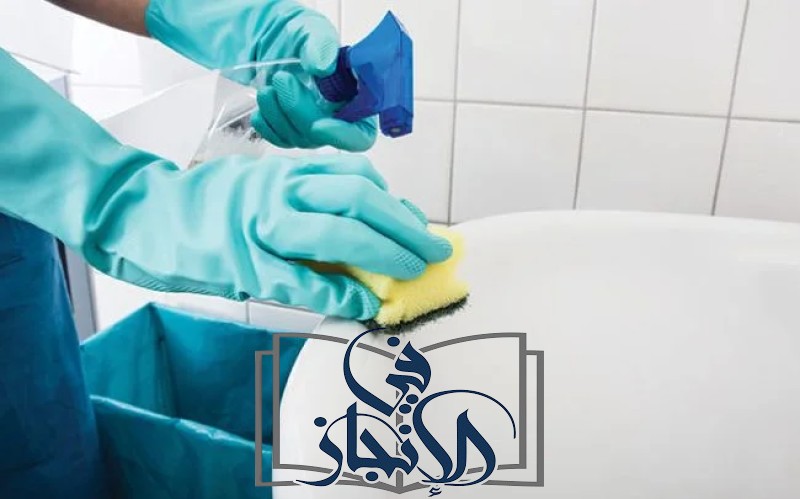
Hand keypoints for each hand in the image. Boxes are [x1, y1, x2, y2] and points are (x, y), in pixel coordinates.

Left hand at [145, 0, 377, 150]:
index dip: (343, 135)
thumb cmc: (289, 31)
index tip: (319, 124)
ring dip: (279, 115)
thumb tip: (323, 66)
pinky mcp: (290, 129)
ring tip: (267, 86)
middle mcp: (338, 114)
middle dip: (299, 112)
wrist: (257, 37)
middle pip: (325, 137)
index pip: (361, 132)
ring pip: (299, 140)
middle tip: (281, 81)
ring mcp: (313, 124)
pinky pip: (280, 141)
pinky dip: (268, 125)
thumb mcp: (306, 27)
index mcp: (355, 94)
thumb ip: (319, 43)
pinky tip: (263, 106)